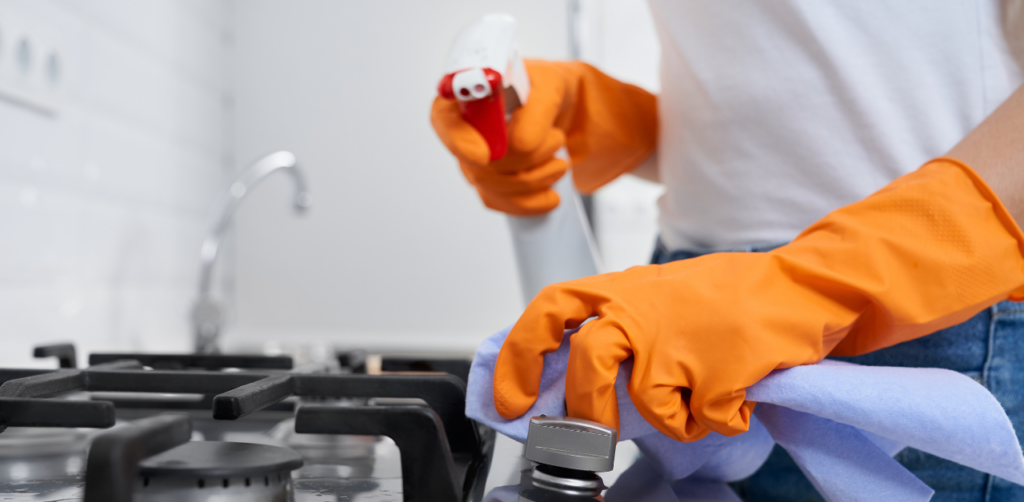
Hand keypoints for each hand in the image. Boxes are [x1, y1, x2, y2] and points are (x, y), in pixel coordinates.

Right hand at [431, 60, 656, 215]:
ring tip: (561, 161)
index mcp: (468, 93)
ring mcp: (474, 159)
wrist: (565, 109)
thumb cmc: (547, 88)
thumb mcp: (550, 84)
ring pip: (491, 186)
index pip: (444, 120)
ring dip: (534, 178)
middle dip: (523, 160)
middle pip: (476, 161)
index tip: (486, 156)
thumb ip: (535, 109)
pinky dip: (531, 202)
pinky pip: (501, 203)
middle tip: (556, 140)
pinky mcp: (491, 183)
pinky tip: (551, 194)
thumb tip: (519, 144)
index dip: (459, 141)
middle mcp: (464, 128)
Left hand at [493, 159, 1023, 440]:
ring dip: (676, 414)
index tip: (513, 400)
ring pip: (650, 405)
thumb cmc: (731, 294)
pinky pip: (699, 420)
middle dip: (589, 413)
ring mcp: (680, 341)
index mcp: (623, 289)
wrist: (801, 288)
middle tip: (596, 439)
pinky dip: (718, 418)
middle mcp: (643, 311)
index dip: (520, 358)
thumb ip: (617, 321)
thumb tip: (574, 367)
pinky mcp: (717, 370)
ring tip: (703, 394)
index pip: (548, 312)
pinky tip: (736, 391)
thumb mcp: (659, 293)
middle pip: (591, 367)